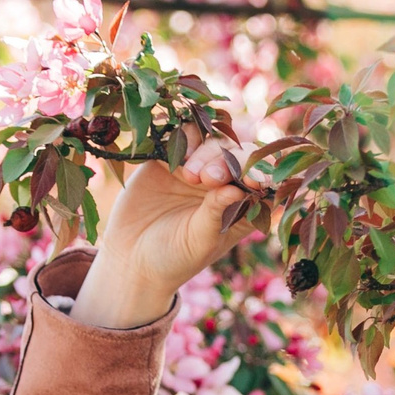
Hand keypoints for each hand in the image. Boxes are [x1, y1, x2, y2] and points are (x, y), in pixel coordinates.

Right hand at [73, 132, 261, 327]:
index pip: (263, 182)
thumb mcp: (200, 241)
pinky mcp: (171, 158)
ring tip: (190, 176)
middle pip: (240, 156)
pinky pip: (184, 136)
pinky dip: (186, 138)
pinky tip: (178, 157)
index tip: (252, 180)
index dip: (261, 175)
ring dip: (207, 152)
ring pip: (214, 142)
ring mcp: (198, 168)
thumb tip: (238, 188)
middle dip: (229, 162)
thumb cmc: (175, 258)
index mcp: (242, 206)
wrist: (131, 258)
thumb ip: (217, 213)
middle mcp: (224, 183)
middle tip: (210, 179)